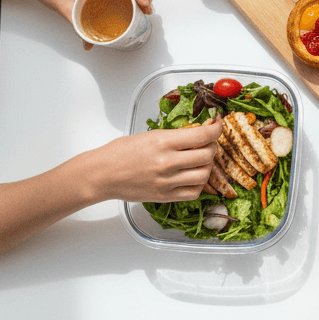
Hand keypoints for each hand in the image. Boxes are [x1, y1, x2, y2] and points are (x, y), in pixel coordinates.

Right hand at [81, 120, 221, 202]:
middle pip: (207, 154)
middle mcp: (167, 163)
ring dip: (208, 165)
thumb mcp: (151, 135)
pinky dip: (199, 184)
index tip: (217, 123)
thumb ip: (177, 135)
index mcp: (163, 142)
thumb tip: (202, 130)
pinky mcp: (164, 196)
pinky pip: (194, 192)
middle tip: (207, 141)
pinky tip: (193, 176)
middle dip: (212, 145)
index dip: (217, 127)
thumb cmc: (121, 152)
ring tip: (200, 159)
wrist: (101, 175)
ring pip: (204, 174)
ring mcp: (166, 182)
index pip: (203, 134)